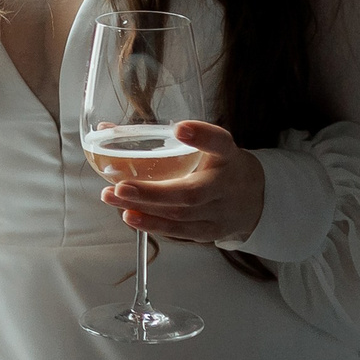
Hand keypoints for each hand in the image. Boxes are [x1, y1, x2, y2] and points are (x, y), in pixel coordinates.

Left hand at [98, 120, 265, 243]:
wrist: (253, 199)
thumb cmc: (217, 166)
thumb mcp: (204, 146)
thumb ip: (162, 137)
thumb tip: (106, 127)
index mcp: (227, 155)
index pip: (219, 143)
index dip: (201, 137)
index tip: (180, 129)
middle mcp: (227, 184)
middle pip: (190, 193)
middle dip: (151, 192)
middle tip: (120, 186)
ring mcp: (220, 212)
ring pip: (180, 215)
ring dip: (143, 209)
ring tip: (112, 198)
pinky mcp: (210, 231)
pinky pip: (180, 231)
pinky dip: (153, 224)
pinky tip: (130, 216)